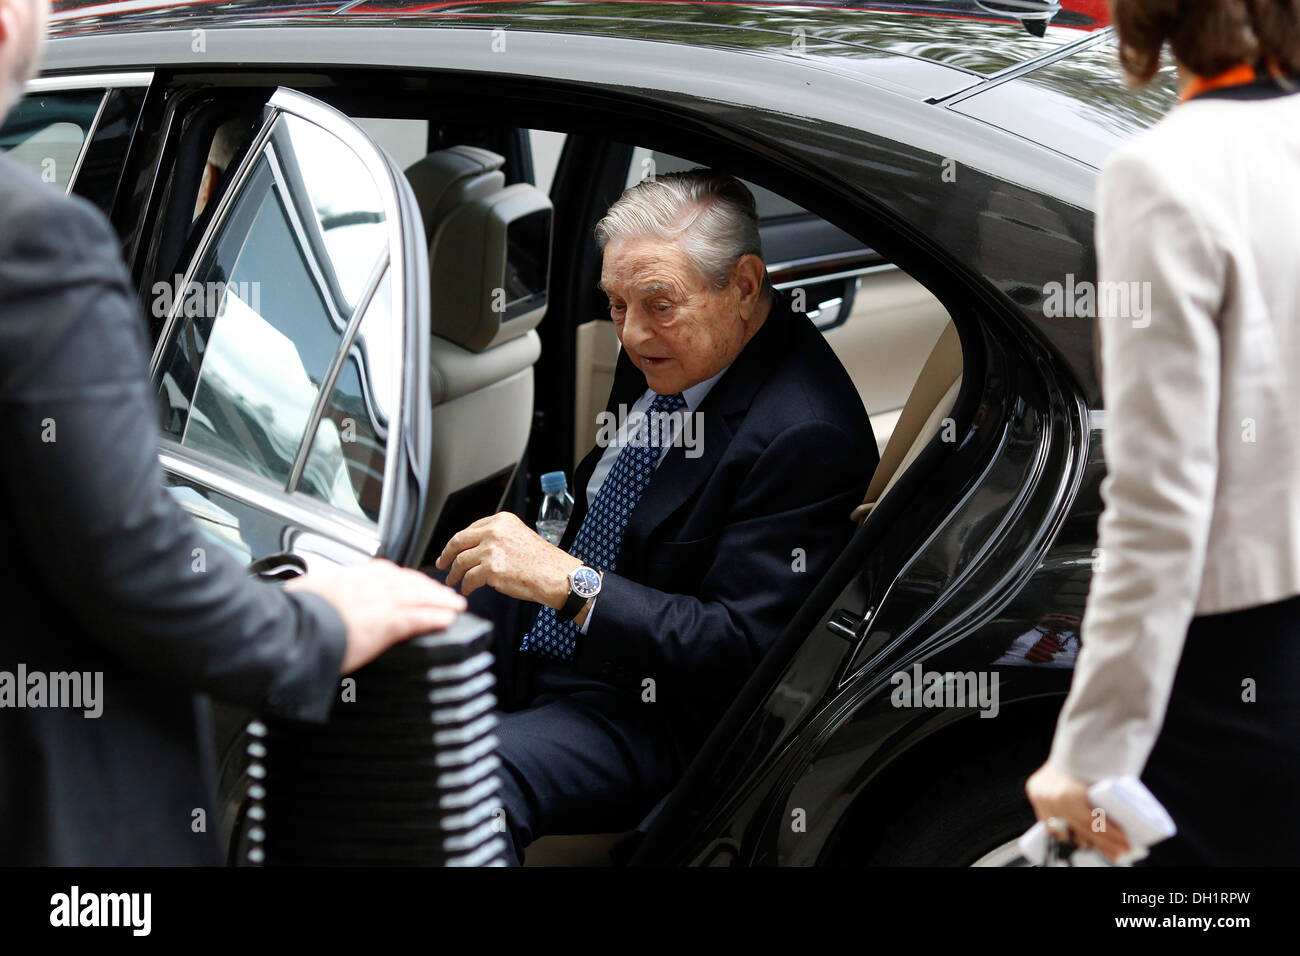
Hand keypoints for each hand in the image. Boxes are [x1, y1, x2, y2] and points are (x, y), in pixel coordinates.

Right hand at [285, 558, 466, 673]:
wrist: (285, 631)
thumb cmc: (288, 617)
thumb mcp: (305, 594)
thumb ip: (320, 592)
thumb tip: (315, 594)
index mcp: (348, 577)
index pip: (385, 572)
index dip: (405, 578)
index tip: (415, 582)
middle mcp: (366, 584)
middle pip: (408, 582)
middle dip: (430, 587)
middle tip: (445, 593)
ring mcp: (376, 602)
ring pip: (419, 597)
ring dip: (440, 600)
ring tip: (455, 605)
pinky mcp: (382, 624)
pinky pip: (417, 618)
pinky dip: (435, 617)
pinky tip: (447, 619)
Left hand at [435, 512, 580, 607]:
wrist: (555, 575)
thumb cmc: (541, 561)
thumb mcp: (518, 536)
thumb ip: (496, 538)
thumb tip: (472, 549)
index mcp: (501, 520)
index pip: (470, 529)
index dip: (458, 542)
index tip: (451, 550)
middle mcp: (494, 531)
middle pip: (458, 542)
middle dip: (447, 555)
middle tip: (442, 564)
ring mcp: (491, 550)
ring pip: (461, 562)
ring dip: (454, 573)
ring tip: (453, 580)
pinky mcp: (491, 569)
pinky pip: (469, 579)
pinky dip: (466, 586)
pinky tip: (468, 589)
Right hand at [1025, 763, 1131, 862]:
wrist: (1075, 739)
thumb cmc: (1092, 757)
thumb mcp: (1101, 781)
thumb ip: (1104, 803)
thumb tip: (1121, 826)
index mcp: (1067, 794)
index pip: (1092, 822)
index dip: (1110, 835)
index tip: (1126, 842)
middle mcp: (1050, 798)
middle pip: (1080, 829)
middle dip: (1103, 842)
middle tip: (1121, 850)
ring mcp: (1040, 799)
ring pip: (1064, 831)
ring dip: (1085, 841)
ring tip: (1106, 849)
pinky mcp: (1035, 797)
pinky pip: (1050, 824)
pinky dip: (1066, 832)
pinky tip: (1082, 839)